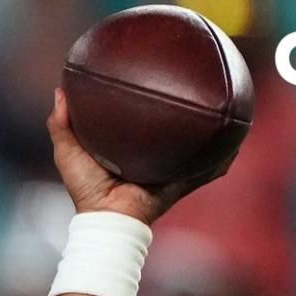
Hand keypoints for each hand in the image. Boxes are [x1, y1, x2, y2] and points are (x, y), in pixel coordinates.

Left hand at [48, 89, 233, 225]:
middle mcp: (151, 158)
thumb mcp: (68, 151)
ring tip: (224, 108)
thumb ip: (60, 124)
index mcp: (128, 149)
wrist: (107, 217)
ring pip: (195, 147)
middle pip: (172, 131)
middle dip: (185, 113)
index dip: (149, 105)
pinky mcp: (180, 183)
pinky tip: (235, 143)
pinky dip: (221, 159)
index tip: (155, 79)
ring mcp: (169, 169)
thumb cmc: (85, 189)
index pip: (142, 122)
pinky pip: (206, 171)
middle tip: (194, 86)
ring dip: (210, 132)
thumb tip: (61, 90)